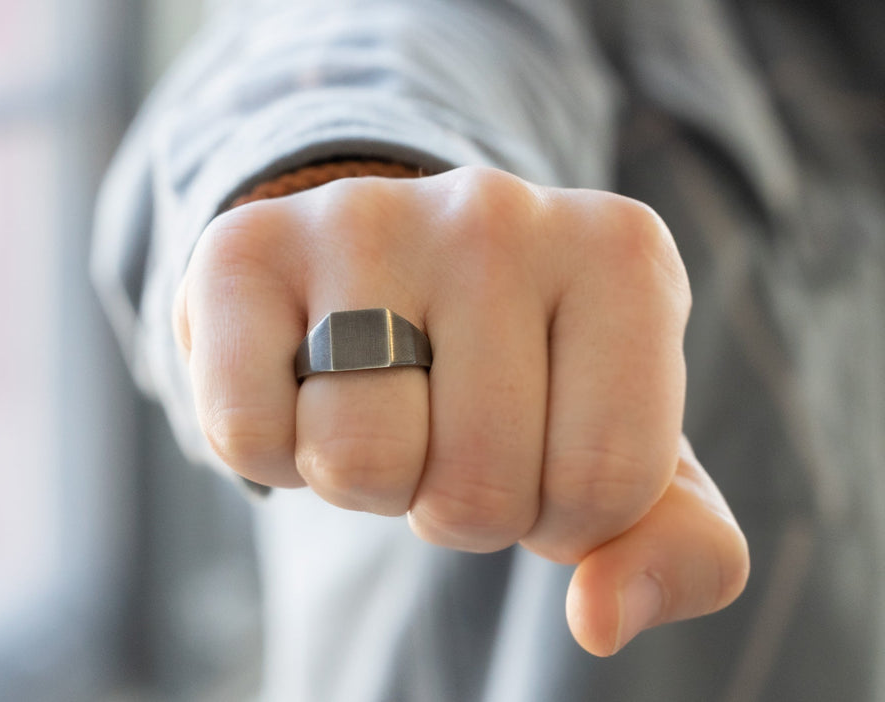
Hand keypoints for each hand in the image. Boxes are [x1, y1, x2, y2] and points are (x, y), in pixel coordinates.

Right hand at [174, 166, 748, 654]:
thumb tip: (600, 618)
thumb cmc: (517, 376)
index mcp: (624, 257)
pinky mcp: (244, 248)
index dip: (559, 515)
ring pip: (358, 461)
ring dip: (364, 481)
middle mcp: (496, 212)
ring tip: (375, 402)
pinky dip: (271, 453)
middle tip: (442, 425)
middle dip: (454, 503)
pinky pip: (248, 435)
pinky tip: (298, 386)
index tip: (535, 448)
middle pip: (476, 486)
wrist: (386, 275)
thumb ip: (678, 546)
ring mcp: (362, 218)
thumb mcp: (620, 451)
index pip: (606, 485)